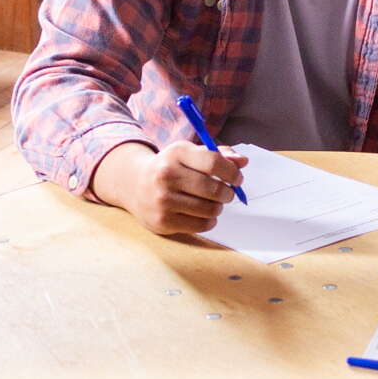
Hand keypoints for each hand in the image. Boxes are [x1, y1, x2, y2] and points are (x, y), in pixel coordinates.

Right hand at [93, 139, 244, 236]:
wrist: (134, 184)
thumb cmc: (170, 167)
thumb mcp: (189, 154)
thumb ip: (218, 155)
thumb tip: (242, 161)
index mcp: (176, 153)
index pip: (214, 162)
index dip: (232, 172)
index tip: (237, 178)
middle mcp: (166, 175)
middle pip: (214, 189)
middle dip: (228, 193)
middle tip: (227, 193)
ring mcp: (163, 200)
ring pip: (210, 209)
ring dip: (218, 207)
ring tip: (212, 203)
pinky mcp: (163, 221)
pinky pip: (201, 225)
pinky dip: (209, 221)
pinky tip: (202, 214)